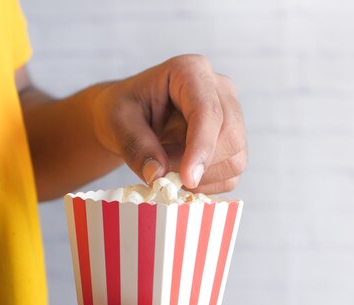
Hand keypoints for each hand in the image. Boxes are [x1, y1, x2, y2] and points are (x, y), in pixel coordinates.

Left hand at [93, 54, 246, 192]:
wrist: (129, 118)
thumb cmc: (122, 112)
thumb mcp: (118, 124)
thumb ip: (136, 147)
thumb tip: (158, 176)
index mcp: (190, 71)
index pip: (208, 112)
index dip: (201, 148)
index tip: (187, 178)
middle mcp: (219, 89)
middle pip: (231, 137)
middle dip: (199, 165)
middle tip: (162, 170)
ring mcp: (231, 115)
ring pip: (235, 159)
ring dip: (202, 177)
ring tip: (168, 166)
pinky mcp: (233, 141)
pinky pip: (231, 175)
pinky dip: (206, 184)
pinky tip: (182, 174)